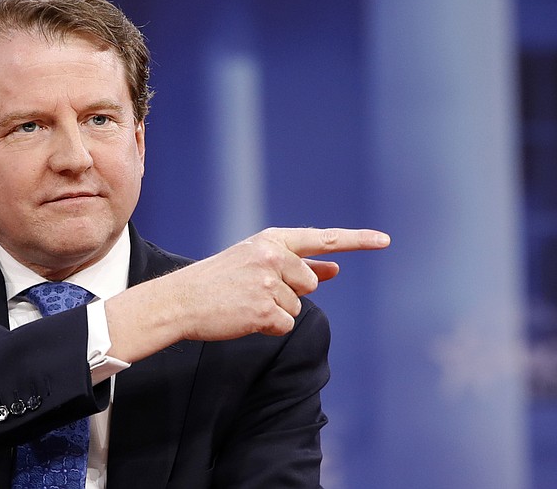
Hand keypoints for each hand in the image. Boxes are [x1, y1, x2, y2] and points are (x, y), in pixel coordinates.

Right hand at [106, 227, 389, 361]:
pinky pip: (285, 325)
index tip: (384, 240)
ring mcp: (269, 283)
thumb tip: (334, 270)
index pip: (321, 239)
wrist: (181, 300)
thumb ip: (298, 265)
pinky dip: (268, 327)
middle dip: (290, 293)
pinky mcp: (265, 309)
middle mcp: (273, 257)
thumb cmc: (218, 281)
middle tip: (252, 291)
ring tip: (244, 303)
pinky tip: (244, 317)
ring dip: (275, 312)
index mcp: (270, 240)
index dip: (356, 241)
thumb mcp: (256, 263)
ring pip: (297, 308)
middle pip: (309, 283)